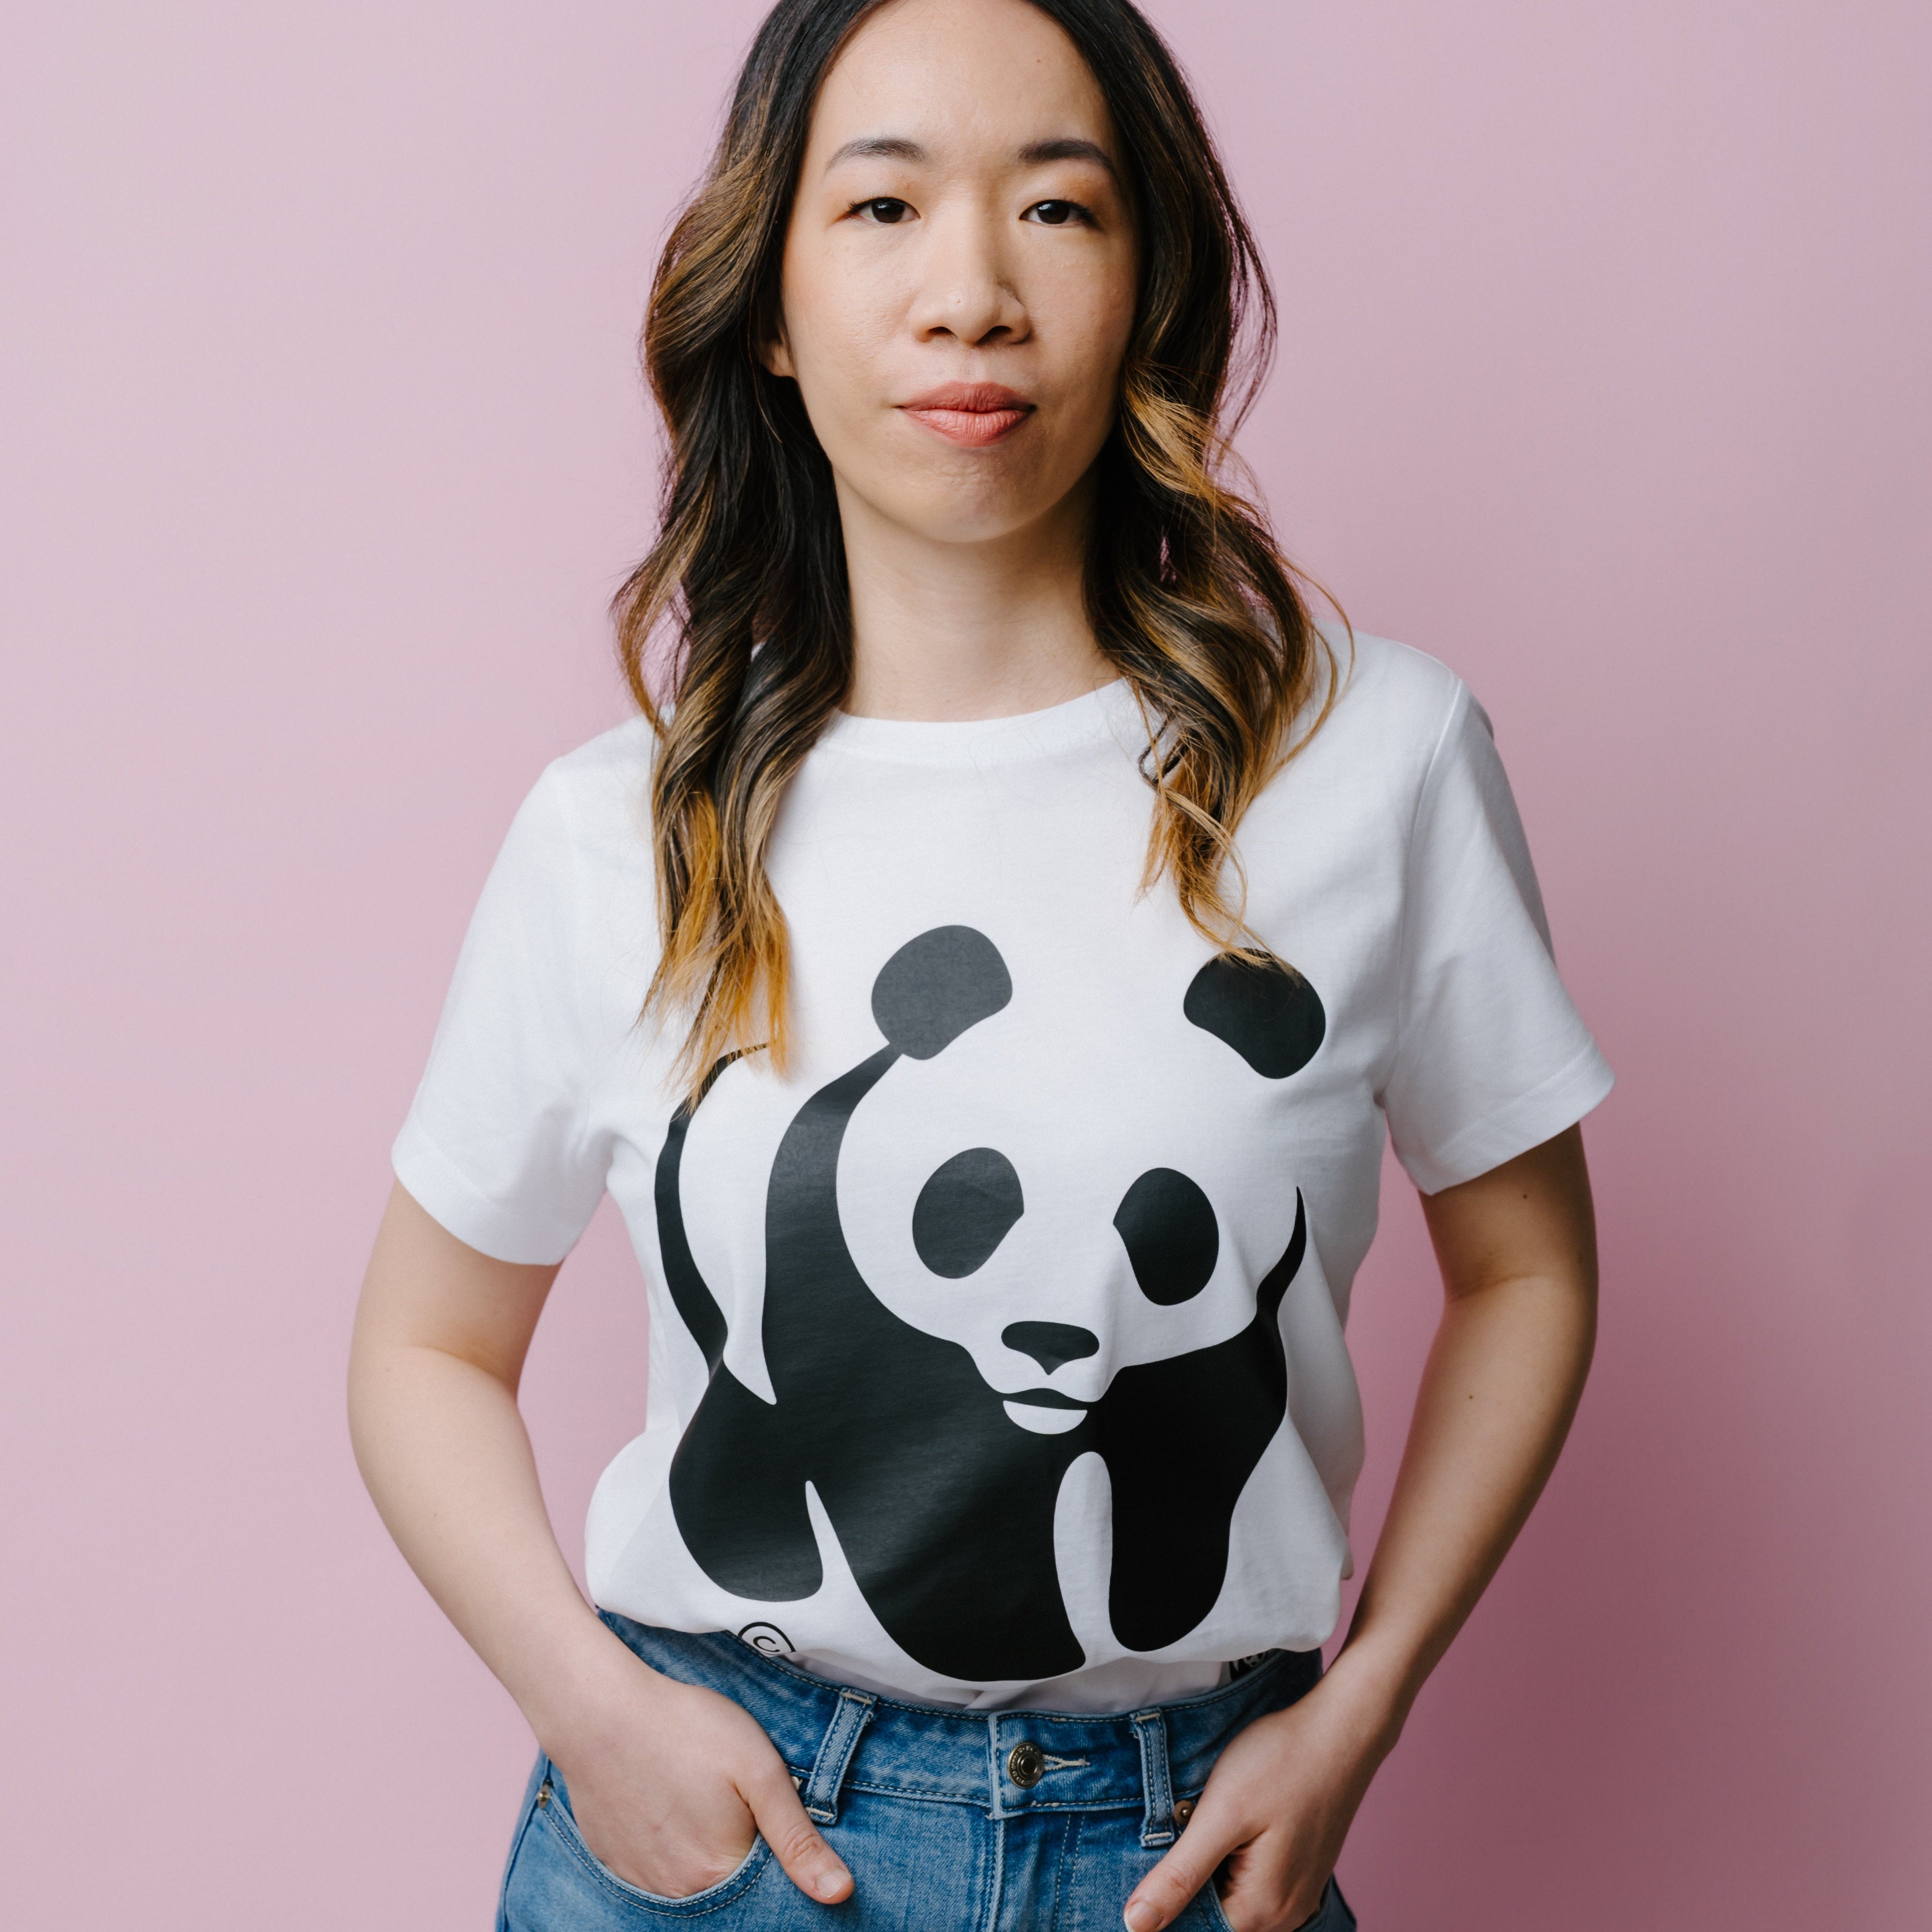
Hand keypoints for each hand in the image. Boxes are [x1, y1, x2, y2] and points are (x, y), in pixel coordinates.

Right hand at [544, 1646, 853, 1905]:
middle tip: (729, 1798)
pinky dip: (669, 1847)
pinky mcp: (615, 1862)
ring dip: (702, 1851)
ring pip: (691, 1881)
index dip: (776, 1856)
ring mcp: (641, 1881)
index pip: (766, 1891)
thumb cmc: (687, 1729)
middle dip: (739, 1852)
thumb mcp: (759, 1770)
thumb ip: (797, 1838)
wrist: (600, 1711)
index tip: (767, 1818)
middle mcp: (678, 1892)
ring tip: (698, 1796)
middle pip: (727, 1888)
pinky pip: (655, 1871)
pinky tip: (669, 1804)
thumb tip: (841, 1893)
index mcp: (718, 1871)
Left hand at [1122, 1652, 1403, 1931]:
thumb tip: (1136, 1925)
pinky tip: (1231, 1822)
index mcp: (1261, 1910)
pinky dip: (1232, 1857)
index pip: (1194, 1928)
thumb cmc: (1281, 1762)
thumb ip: (1179, 1875)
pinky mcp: (1302, 1870)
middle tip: (1183, 1824)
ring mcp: (1298, 1893)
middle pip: (1215, 1915)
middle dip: (1189, 1880)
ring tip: (1208, 1818)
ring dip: (1211, 1866)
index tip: (1157, 1857)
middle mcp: (1286, 1914)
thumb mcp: (1220, 1814)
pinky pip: (1254, 1881)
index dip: (1165, 1899)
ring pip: (1234, 1897)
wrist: (1341, 1728)